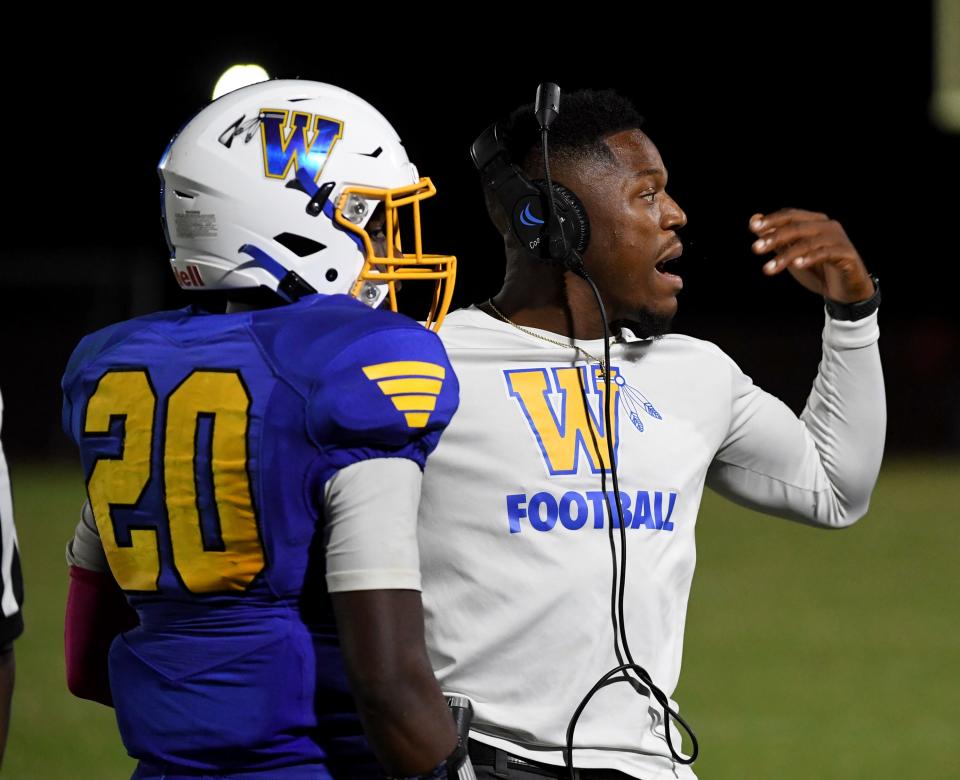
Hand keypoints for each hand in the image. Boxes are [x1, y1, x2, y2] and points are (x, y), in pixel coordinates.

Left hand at [749, 209, 874, 302]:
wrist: (845, 290)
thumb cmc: (817, 270)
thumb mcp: (791, 254)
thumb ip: (775, 238)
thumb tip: (753, 220)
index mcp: (814, 222)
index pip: (790, 215)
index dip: (772, 220)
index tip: (753, 227)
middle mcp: (827, 226)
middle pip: (797, 227)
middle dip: (774, 237)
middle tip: (755, 249)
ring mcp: (838, 239)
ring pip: (808, 242)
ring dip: (786, 256)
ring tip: (768, 268)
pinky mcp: (847, 254)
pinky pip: (826, 253)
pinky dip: (810, 258)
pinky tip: (797, 265)